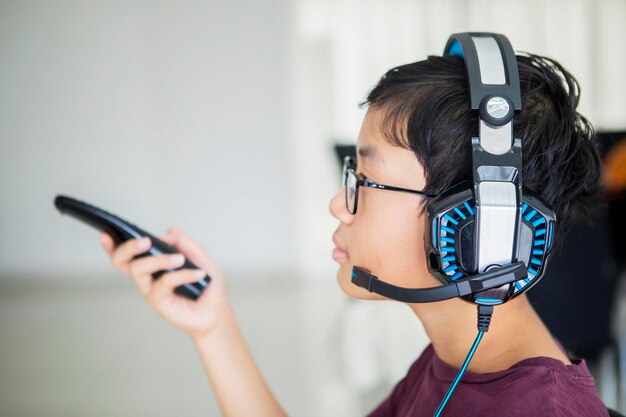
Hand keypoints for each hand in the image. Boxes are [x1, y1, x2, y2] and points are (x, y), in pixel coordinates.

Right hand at [100, 227, 230, 339]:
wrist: (216, 311)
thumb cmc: (205, 284)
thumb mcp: (199, 257)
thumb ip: (184, 243)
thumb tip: (168, 232)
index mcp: (152, 264)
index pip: (127, 254)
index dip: (112, 245)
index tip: (106, 233)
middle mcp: (147, 277)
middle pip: (122, 261)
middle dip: (128, 247)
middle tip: (145, 241)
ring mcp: (150, 290)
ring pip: (139, 269)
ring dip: (158, 259)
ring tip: (180, 258)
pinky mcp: (158, 303)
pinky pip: (163, 283)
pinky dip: (182, 274)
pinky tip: (198, 273)